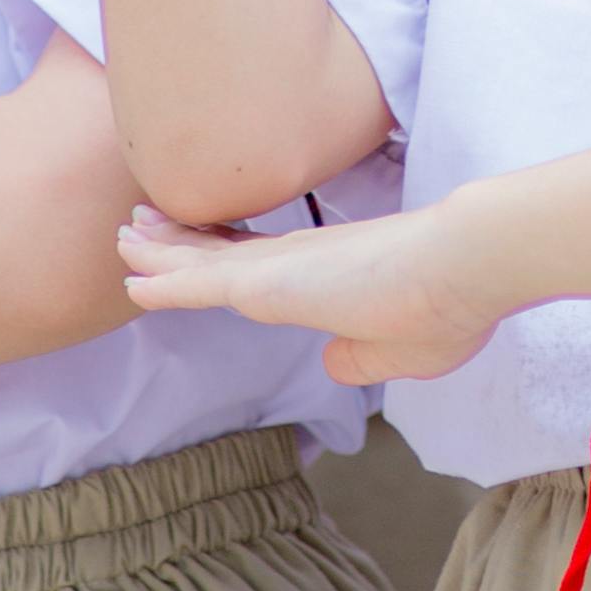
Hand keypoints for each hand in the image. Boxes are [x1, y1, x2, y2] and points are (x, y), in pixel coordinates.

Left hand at [117, 199, 509, 384]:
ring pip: (202, 262)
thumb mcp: (401, 350)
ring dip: (159, 255)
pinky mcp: (272, 281)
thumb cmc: (449, 306)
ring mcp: (282, 269)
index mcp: (325, 274)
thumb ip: (363, 358)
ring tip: (124, 239)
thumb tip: (334, 363)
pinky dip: (165, 283)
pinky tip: (132, 282)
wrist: (465, 267)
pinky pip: (202, 283)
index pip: (261, 265)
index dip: (224, 257)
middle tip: (139, 227)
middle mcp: (297, 261)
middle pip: (222, 252)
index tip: (194, 248)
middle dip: (179, 243)